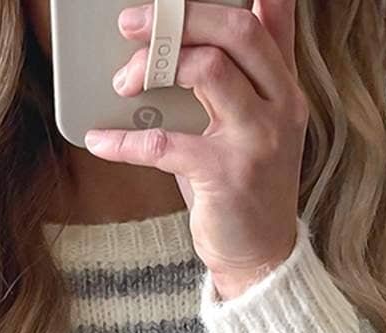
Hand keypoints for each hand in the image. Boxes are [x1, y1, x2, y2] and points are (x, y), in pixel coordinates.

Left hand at [84, 1, 305, 300]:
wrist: (260, 256)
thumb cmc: (246, 186)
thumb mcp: (258, 123)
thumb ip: (250, 73)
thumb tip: (234, 16)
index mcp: (285, 87)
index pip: (263, 20)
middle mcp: (280, 106)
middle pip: (234, 32)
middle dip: (177, 18)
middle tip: (132, 24)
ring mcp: (257, 140)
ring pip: (208, 70)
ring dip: (154, 67)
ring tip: (124, 84)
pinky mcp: (226, 176)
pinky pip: (165, 144)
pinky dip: (125, 141)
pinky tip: (100, 141)